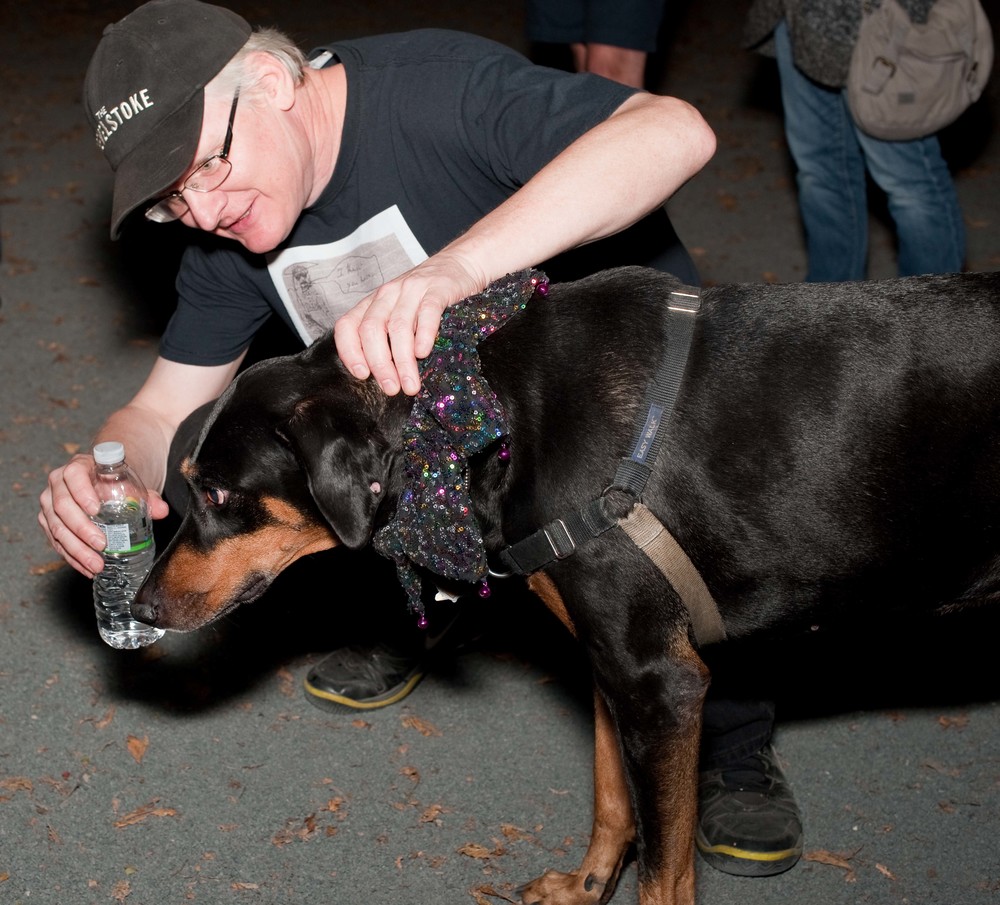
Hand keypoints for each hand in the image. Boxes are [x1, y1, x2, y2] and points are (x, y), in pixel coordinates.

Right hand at [38, 453, 168, 578]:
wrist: (103, 483)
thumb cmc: (116, 482)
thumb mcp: (132, 485)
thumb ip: (148, 497)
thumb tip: (162, 511)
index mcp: (78, 467)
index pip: (74, 476)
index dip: (82, 492)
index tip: (95, 509)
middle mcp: (58, 484)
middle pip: (63, 507)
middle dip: (81, 529)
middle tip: (101, 545)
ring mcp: (50, 504)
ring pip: (56, 528)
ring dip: (76, 550)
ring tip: (97, 565)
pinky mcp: (48, 522)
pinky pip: (56, 542)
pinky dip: (72, 557)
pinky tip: (87, 569)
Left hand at [334, 252, 484, 395]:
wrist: (460, 264)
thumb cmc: (428, 297)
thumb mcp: (401, 312)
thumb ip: (389, 337)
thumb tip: (385, 377)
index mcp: (373, 302)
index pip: (348, 326)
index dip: (350, 352)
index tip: (362, 375)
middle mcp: (388, 294)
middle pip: (372, 330)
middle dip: (380, 364)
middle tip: (391, 388)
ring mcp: (412, 289)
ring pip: (399, 327)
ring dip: (403, 361)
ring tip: (410, 385)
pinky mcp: (438, 289)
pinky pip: (427, 313)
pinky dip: (424, 335)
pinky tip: (424, 353)